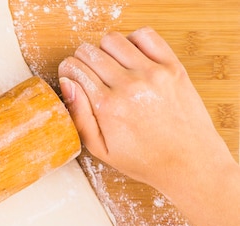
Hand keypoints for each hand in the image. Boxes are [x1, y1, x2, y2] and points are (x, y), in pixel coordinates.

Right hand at [57, 27, 234, 197]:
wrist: (188, 161)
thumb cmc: (143, 159)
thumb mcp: (100, 149)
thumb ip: (78, 116)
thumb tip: (66, 83)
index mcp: (107, 106)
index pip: (74, 69)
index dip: (68, 71)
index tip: (71, 76)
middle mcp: (128, 86)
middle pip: (89, 52)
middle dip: (82, 60)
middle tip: (88, 72)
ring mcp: (152, 73)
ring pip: (112, 40)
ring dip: (105, 49)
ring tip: (110, 65)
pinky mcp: (172, 66)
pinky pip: (144, 35)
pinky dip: (132, 41)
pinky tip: (131, 59)